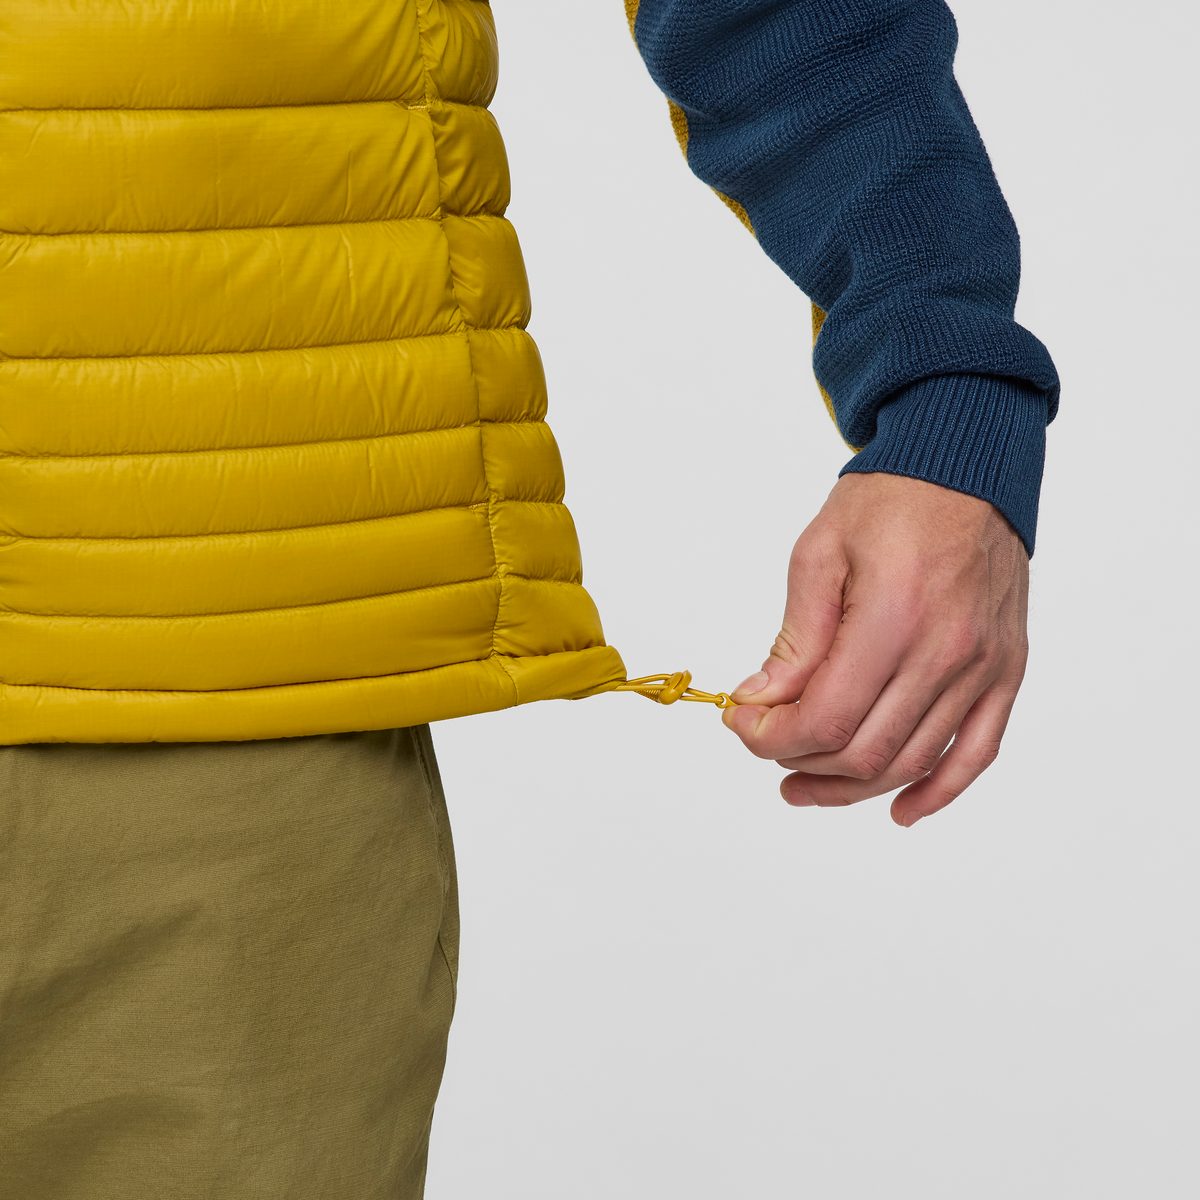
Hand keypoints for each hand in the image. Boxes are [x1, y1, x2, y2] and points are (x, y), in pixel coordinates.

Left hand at [723, 473, 1028, 825]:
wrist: (966, 467)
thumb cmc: (890, 500)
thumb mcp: (818, 554)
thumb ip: (794, 638)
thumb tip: (760, 702)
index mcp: (894, 616)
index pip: (825, 717)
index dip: (771, 737)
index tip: (740, 724)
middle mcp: (946, 651)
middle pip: (865, 750)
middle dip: (800, 762)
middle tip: (765, 749)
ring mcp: (983, 667)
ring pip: (912, 762)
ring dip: (851, 787)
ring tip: (804, 783)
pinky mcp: (1005, 672)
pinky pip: (976, 753)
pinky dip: (938, 792)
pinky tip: (899, 810)